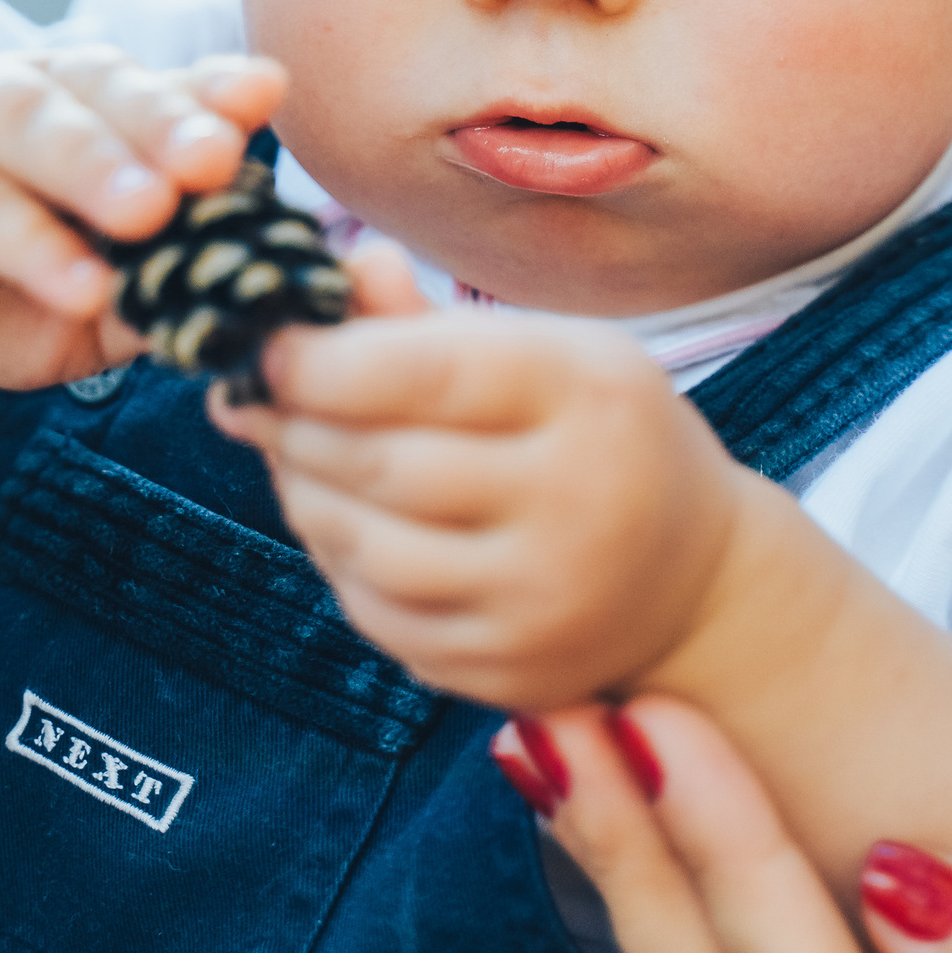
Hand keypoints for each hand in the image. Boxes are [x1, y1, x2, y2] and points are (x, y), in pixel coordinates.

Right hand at [0, 44, 285, 388]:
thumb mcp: (91, 303)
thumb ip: (156, 289)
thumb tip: (243, 305)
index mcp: (91, 107)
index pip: (161, 89)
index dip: (211, 90)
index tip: (267, 95)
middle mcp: (27, 93)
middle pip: (102, 87)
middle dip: (165, 121)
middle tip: (216, 160)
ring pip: (29, 123)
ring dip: (92, 162)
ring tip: (150, 211)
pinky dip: (26, 241)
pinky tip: (79, 282)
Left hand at [214, 251, 756, 708]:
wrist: (698, 579)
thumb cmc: (597, 436)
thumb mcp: (544, 356)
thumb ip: (428, 325)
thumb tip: (324, 283)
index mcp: (588, 393)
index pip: (426, 372)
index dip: (322, 361)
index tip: (265, 349)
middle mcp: (577, 499)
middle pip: (384, 465)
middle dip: (296, 428)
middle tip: (253, 401)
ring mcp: (545, 598)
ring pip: (369, 548)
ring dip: (305, 495)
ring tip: (293, 458)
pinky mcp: (512, 669)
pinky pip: (382, 617)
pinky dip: (339, 564)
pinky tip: (341, 525)